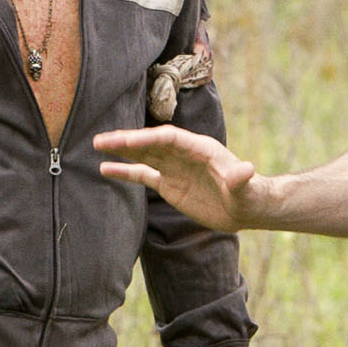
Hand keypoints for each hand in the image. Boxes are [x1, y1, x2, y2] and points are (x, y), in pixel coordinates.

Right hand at [90, 125, 261, 231]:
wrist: (247, 208)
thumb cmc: (250, 195)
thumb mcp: (246, 188)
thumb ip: (241, 179)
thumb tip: (246, 170)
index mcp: (200, 148)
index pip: (169, 138)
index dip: (149, 138)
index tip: (127, 140)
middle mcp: (183, 154)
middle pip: (151, 143)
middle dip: (127, 141)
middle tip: (101, 140)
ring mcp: (174, 168)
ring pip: (144, 154)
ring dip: (122, 150)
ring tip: (97, 145)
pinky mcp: (169, 184)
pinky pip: (143, 174)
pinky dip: (125, 171)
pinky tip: (106, 169)